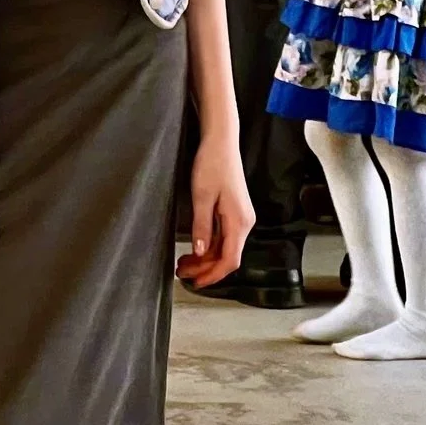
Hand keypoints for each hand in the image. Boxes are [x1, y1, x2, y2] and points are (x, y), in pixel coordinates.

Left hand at [174, 132, 253, 292]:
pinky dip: (209, 246)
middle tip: (181, 273)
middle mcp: (244, 223)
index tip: (195, 283)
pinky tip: (194, 248)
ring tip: (183, 263)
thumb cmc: (212, 164)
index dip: (212, 275)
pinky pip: (223, 237)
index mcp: (239, 222)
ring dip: (205, 258)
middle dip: (205, 268)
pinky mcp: (234, 212)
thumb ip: (202, 226)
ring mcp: (240, 218)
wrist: (221, 141)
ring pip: (224, 248)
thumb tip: (200, 252)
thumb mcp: (202, 196)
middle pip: (227, 256)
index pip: (229, 260)